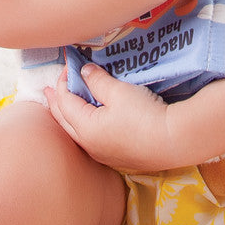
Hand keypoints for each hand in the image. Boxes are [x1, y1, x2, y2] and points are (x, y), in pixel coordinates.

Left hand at [45, 66, 175, 172]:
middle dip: (56, 103)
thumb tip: (84, 72)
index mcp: (85, 128)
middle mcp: (89, 145)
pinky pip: (91, 140)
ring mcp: (103, 154)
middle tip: (48, 90)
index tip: (68, 66)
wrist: (176, 142)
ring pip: (76, 133)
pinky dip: (83, 126)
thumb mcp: (118, 91)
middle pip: (64, 121)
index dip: (63, 82)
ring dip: (68, 116)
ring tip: (64, 104)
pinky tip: (88, 122)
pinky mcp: (117, 158)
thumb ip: (97, 80)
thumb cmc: (144, 115)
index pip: (65, 101)